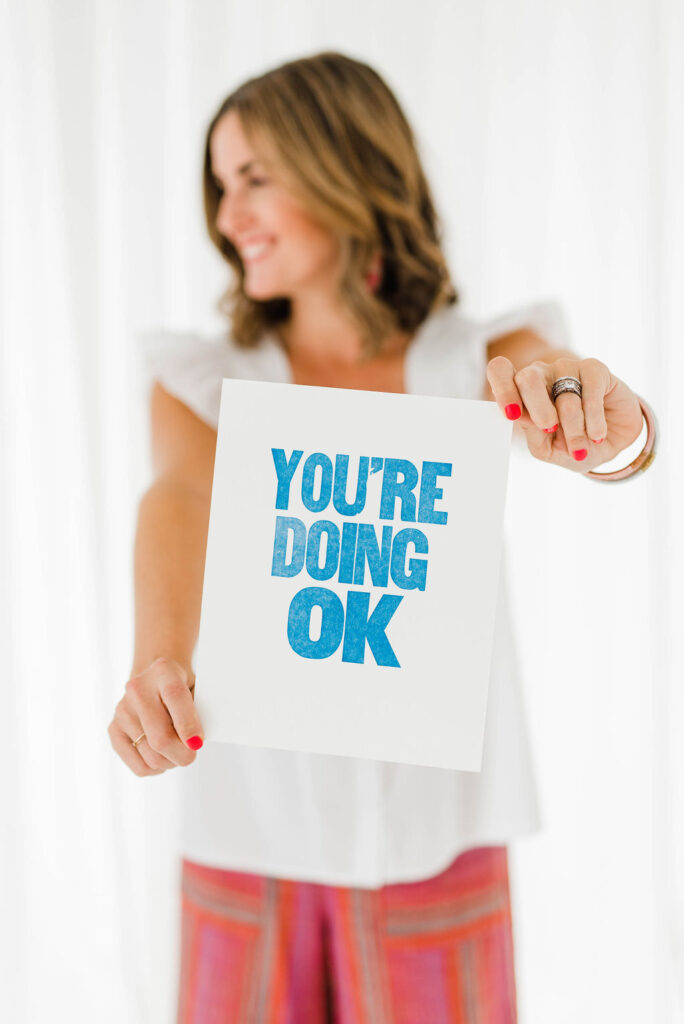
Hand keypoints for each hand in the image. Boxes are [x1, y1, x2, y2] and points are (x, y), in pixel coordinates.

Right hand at [108, 657, 203, 776]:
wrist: (154, 678)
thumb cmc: (180, 685)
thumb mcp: (194, 686)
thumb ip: (199, 709)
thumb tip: (197, 742)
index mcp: (163, 671)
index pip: (175, 698)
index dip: (188, 725)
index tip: (198, 743)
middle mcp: (138, 689)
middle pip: (161, 737)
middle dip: (183, 754)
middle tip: (192, 754)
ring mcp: (123, 710)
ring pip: (151, 756)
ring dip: (171, 762)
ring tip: (177, 753)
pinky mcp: (114, 729)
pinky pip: (138, 765)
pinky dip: (155, 769)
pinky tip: (162, 757)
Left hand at [486, 355, 643, 471]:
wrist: (612, 443)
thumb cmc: (571, 444)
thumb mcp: (547, 448)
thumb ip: (532, 433)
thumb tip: (523, 418)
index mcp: (521, 391)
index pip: (500, 370)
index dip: (503, 388)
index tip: (512, 415)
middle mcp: (541, 374)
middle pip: (528, 379)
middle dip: (539, 410)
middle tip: (550, 429)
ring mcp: (567, 368)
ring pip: (564, 396)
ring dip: (574, 429)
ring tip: (580, 448)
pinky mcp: (594, 369)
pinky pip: (590, 393)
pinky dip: (594, 420)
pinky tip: (597, 435)